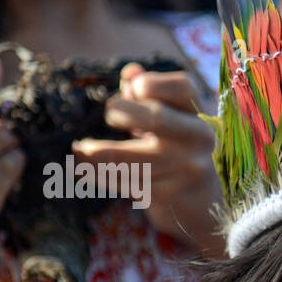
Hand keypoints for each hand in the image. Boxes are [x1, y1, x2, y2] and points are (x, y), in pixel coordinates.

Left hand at [72, 63, 223, 257]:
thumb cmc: (178, 154)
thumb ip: (150, 94)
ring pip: (126, 158)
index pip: (184, 88)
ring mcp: (185, 170)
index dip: (153, 83)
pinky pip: (122, 181)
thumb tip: (130, 72)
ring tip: (79, 149)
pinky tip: (83, 169)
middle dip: (122, 112)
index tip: (133, 89)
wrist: (203, 209)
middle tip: (110, 114)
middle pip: (156, 118)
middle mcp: (199, 140)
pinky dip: (96, 174)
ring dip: (94, 153)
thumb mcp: (172, 122)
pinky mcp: (168, 196)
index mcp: (200, 117)